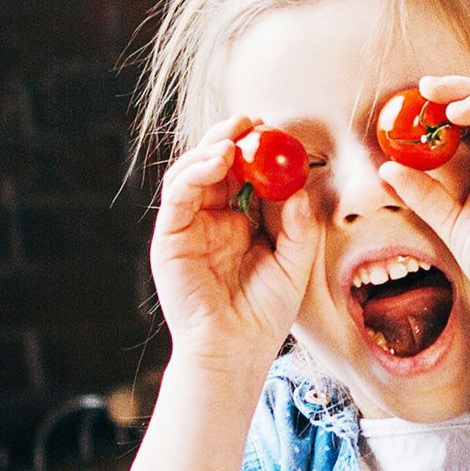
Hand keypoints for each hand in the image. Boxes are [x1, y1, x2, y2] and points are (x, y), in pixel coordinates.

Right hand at [149, 115, 321, 366]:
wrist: (237, 349)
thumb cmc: (266, 311)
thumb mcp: (295, 261)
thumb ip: (298, 225)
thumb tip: (299, 188)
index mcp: (242, 221)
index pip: (246, 175)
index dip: (258, 151)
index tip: (277, 130)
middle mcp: (212, 219)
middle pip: (215, 166)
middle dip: (232, 139)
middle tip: (253, 121)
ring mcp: (189, 227)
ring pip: (192, 174)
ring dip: (211, 149)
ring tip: (235, 137)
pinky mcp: (170, 237)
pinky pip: (178, 196)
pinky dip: (194, 173)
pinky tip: (216, 160)